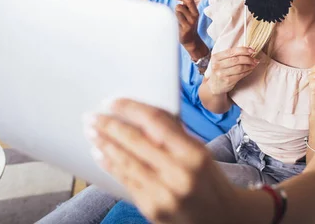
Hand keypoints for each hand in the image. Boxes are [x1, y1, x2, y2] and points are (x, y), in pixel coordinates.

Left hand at [86, 99, 240, 223]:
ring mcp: (164, 194)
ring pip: (127, 163)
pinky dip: (111, 166)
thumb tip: (143, 112)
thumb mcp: (201, 152)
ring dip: (105, 145)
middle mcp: (179, 173)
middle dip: (110, 126)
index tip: (113, 102)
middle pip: (136, 142)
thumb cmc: (209, 180)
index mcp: (194, 153)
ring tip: (92, 132)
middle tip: (92, 116)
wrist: (222, 219)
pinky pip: (126, 182)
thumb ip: (175, 134)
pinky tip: (101, 154)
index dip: (131, 109)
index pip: (156, 122)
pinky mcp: (152, 209)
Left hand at [175, 0, 199, 46]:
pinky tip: (177, 26)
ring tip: (178, 20)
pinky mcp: (184, 29)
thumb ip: (186, 7)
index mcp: (196, 12)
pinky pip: (175, 20)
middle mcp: (194, 17)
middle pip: (180, 6)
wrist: (191, 40)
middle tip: (178, 13)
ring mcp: (189, 24)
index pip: (190, 0)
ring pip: (177, 13)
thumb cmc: (188, 25)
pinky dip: (174, 21)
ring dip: (175, 15)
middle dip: (176, 8)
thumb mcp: (190, 15)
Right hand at [208, 47, 258, 94]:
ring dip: (249, 65)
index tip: (252, 50)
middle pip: (236, 59)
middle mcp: (217, 65)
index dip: (243, 50)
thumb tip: (248, 50)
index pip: (231, 51)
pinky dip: (247, 71)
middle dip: (248, 58)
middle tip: (254, 59)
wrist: (214, 86)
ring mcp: (222, 74)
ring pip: (240, 67)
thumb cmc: (220, 70)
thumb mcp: (221, 61)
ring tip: (253, 64)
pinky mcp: (227, 81)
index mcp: (216, 57)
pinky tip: (250, 70)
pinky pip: (241, 75)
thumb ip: (231, 55)